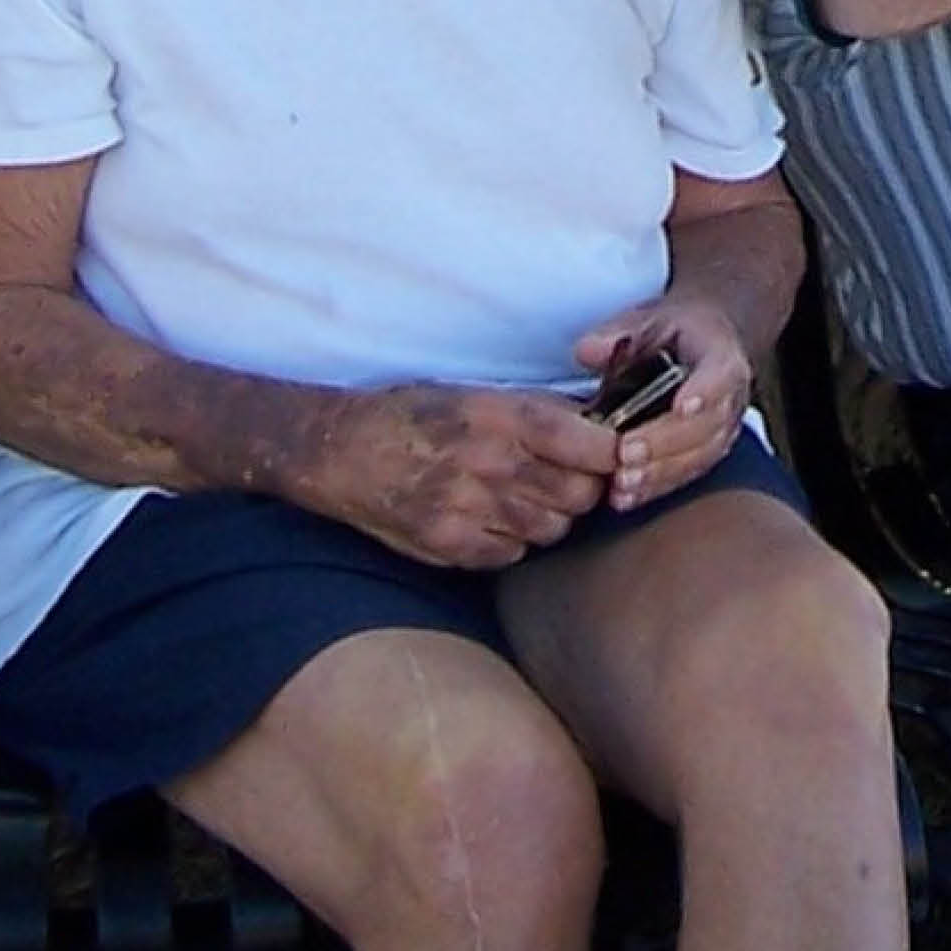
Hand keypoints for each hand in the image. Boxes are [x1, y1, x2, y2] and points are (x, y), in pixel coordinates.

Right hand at [274, 385, 617, 569]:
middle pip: (581, 496)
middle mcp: (491, 463)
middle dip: (581, 491)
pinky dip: (509, 543)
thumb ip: (543, 412)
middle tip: (561, 482)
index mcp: (505, 418)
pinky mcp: (448, 543)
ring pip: (551, 529)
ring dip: (546, 518)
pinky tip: (488, 521)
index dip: (610, 456)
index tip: (605, 456)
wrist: (339, 450)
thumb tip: (605, 426)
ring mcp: (469, 507)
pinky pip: (511, 555)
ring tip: (518, 499)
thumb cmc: (416, 417)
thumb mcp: (480, 395)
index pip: (596, 448)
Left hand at [565, 296, 761, 512]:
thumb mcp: (648, 317)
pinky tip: (625, 498)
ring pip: (701, 456)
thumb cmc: (675, 330)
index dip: (704, 392)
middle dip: (666, 444)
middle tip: (626, 455)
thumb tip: (587, 352)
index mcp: (721, 355)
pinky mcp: (708, 451)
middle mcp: (731, 397)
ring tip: (622, 485)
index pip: (720, 375)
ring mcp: (724, 428)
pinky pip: (689, 474)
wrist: (708, 341)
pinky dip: (658, 488)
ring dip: (661, 474)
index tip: (681, 407)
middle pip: (708, 426)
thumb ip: (618, 331)